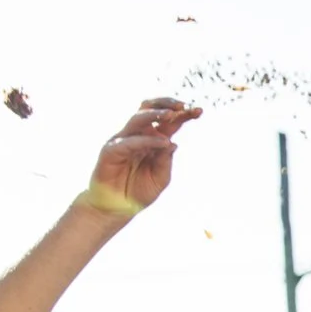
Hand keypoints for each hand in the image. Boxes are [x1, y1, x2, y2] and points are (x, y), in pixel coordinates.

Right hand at [83, 97, 203, 216]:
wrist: (118, 207)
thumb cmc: (139, 191)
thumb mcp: (160, 178)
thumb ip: (166, 161)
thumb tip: (173, 143)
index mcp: (153, 140)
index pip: (168, 122)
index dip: (183, 114)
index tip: (199, 110)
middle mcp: (138, 136)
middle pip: (150, 110)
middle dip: (167, 104)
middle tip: (183, 106)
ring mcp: (124, 140)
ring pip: (138, 118)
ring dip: (155, 114)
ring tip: (172, 114)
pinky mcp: (112, 150)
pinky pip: (130, 141)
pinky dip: (147, 140)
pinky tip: (163, 142)